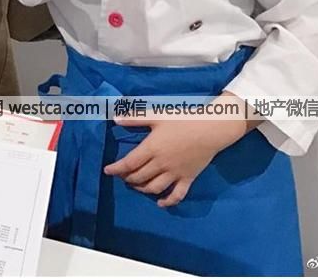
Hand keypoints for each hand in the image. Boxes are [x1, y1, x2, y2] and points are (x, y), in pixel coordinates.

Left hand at [104, 105, 247, 207]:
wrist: (210, 128)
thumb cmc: (183, 119)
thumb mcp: (158, 115)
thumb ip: (136, 118)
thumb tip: (115, 119)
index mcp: (152, 148)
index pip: (128, 163)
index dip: (116, 169)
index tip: (107, 170)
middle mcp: (160, 164)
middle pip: (139, 177)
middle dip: (127, 178)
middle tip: (123, 175)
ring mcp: (174, 174)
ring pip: (153, 188)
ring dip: (142, 189)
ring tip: (137, 185)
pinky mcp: (187, 178)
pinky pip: (176, 195)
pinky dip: (167, 202)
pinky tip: (160, 203)